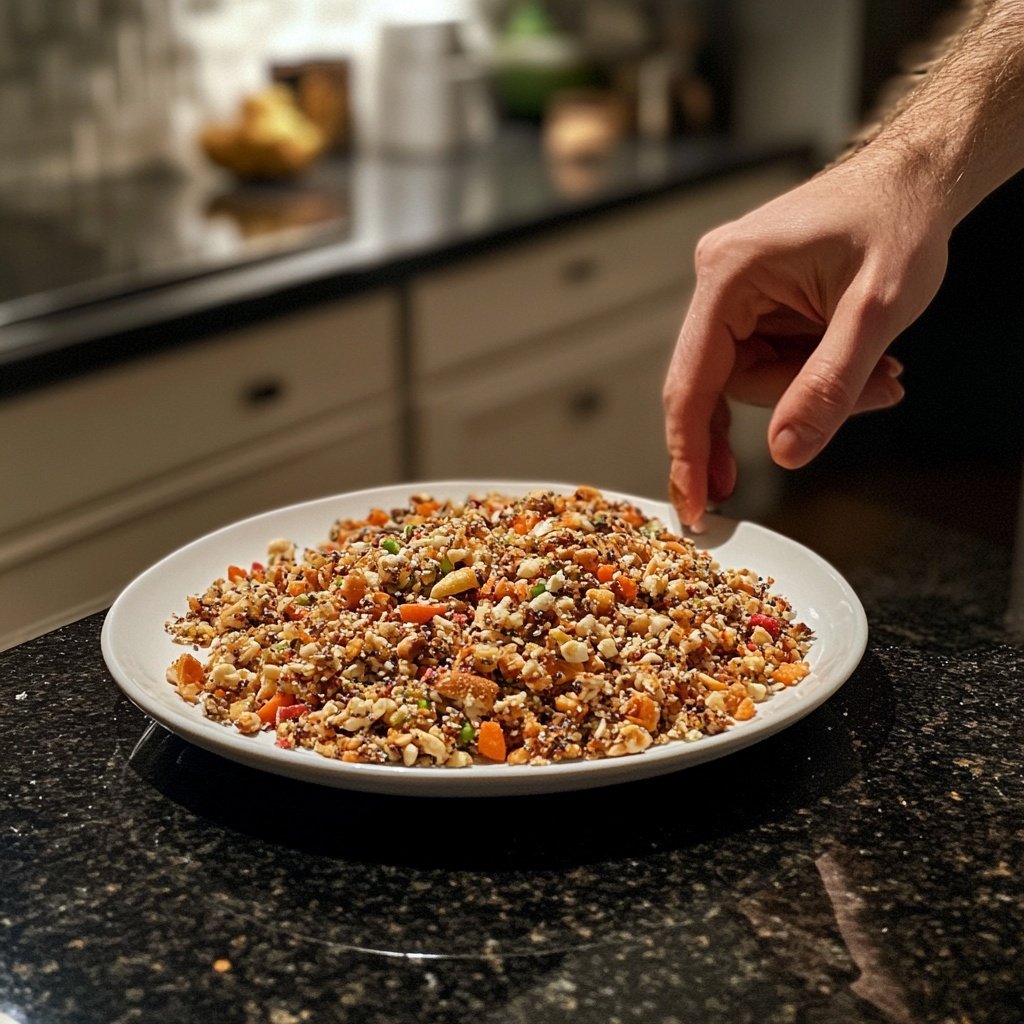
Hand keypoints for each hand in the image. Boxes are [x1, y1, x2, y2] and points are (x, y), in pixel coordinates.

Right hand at [663, 155, 951, 528]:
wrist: (920, 175)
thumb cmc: (899, 218)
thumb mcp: (875, 311)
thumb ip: (828, 385)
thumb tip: (785, 451)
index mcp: (729, 275)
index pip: (691, 382)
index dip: (688, 452)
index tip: (692, 505)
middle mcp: (720, 282)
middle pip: (733, 384)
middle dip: (798, 403)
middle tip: (871, 398)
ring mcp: (737, 292)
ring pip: (758, 378)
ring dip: (818, 388)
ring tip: (884, 372)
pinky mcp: (757, 300)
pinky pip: (773, 360)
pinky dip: (815, 373)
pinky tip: (862, 365)